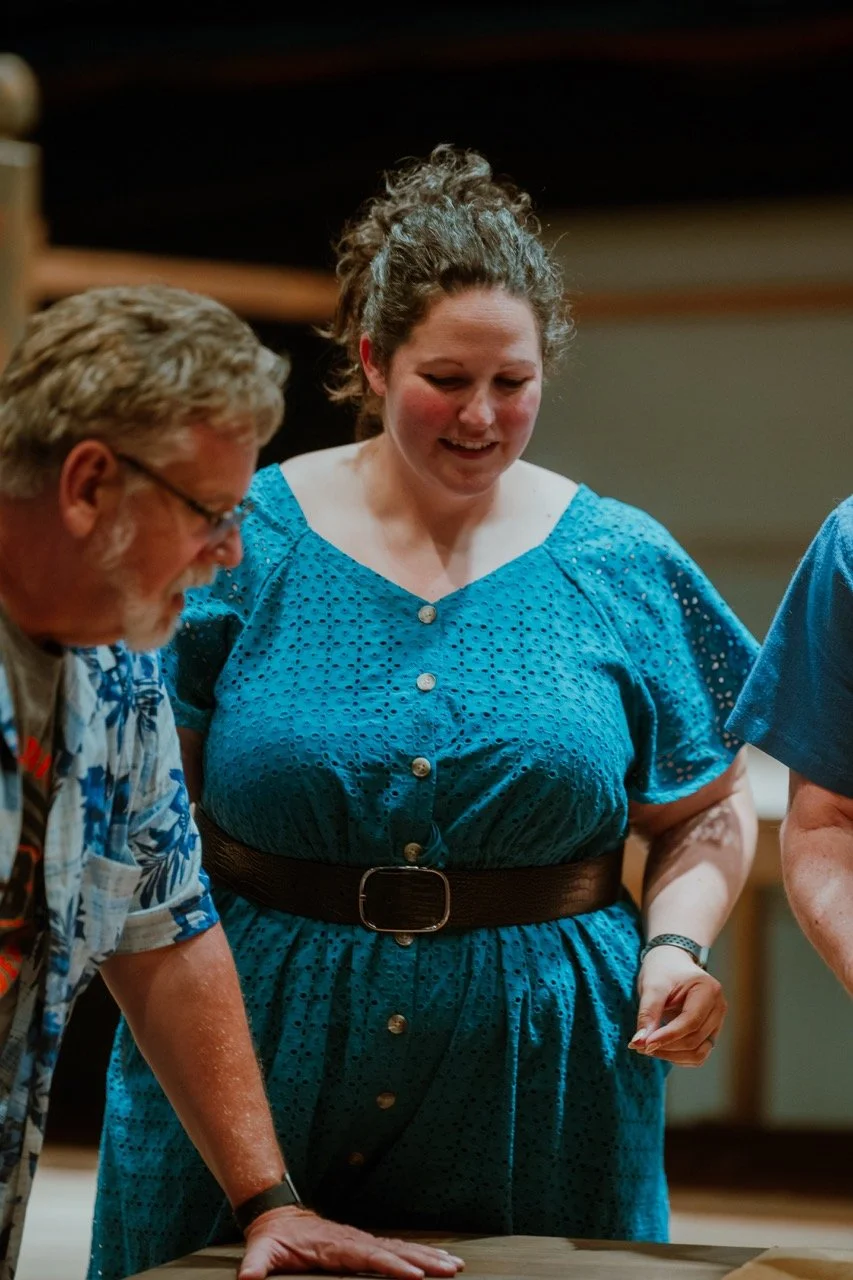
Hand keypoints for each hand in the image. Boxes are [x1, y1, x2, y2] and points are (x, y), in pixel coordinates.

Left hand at [238, 1205, 464, 1278]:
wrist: (279, 1216)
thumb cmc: (274, 1239)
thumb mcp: (261, 1251)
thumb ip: (256, 1266)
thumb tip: (247, 1279)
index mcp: (336, 1246)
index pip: (370, 1257)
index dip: (393, 1266)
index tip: (415, 1276)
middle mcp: (355, 1241)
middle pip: (395, 1251)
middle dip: (424, 1261)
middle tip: (450, 1269)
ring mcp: (362, 1242)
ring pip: (402, 1248)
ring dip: (429, 1257)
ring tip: (454, 1265)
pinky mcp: (365, 1246)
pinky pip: (397, 1249)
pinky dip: (419, 1255)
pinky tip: (436, 1261)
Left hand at [627, 944, 725, 1066]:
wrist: (672, 962)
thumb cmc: (662, 970)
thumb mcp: (652, 986)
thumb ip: (647, 1014)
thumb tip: (639, 1042)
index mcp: (708, 990)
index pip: (690, 1022)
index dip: (667, 1036)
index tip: (644, 1044)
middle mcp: (718, 1007)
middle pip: (694, 1039)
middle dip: (666, 1047)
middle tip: (639, 1045)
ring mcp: (717, 1021)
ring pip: (699, 1052)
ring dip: (672, 1056)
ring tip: (648, 1047)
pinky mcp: (711, 1032)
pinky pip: (699, 1054)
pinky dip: (679, 1056)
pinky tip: (661, 1048)